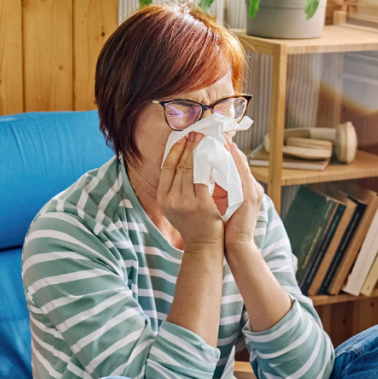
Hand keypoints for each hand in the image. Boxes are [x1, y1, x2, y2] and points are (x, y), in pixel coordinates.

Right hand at [159, 132, 224, 250]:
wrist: (204, 246)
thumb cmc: (193, 225)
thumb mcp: (176, 207)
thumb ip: (175, 188)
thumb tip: (180, 163)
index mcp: (163, 198)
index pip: (166, 168)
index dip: (174, 150)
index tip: (182, 137)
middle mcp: (171, 199)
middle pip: (180, 166)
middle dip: (189, 146)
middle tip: (197, 132)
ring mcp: (186, 202)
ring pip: (192, 169)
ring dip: (199, 151)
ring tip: (205, 139)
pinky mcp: (201, 204)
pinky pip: (204, 178)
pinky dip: (209, 165)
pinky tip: (214, 155)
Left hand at [222, 134, 263, 250]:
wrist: (237, 246)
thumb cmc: (227, 225)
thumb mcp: (223, 202)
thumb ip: (219, 187)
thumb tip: (204, 172)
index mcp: (246, 187)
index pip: (235, 162)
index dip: (225, 148)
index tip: (213, 135)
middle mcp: (252, 186)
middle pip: (239, 158)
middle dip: (226, 143)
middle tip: (213, 130)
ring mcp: (253, 190)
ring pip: (240, 163)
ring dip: (228, 149)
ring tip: (216, 136)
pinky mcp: (249, 197)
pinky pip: (241, 174)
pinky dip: (233, 162)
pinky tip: (223, 153)